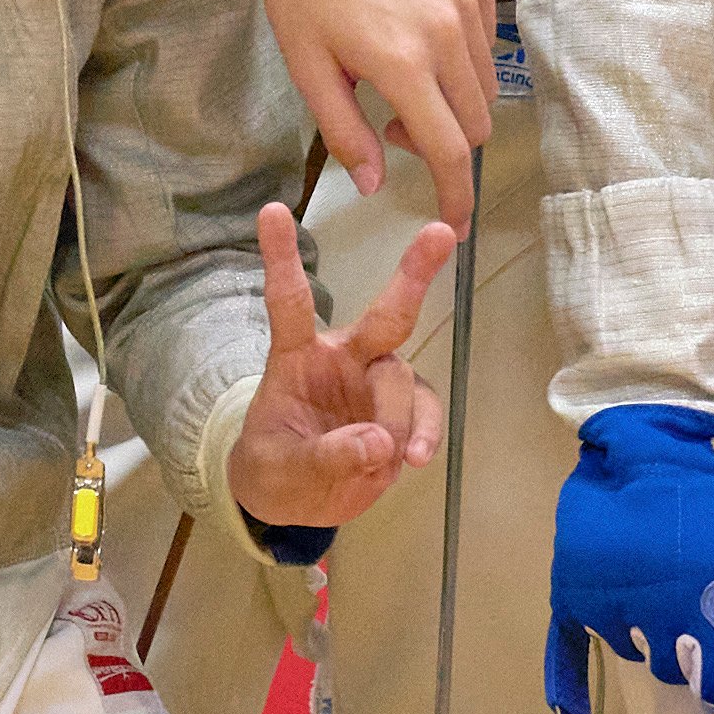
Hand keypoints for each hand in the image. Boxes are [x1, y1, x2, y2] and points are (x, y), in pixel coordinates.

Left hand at [228, 201, 450, 533]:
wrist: (300, 502)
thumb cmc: (276, 467)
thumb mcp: (281, 469)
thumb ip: (324, 457)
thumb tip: (379, 444)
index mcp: (298, 356)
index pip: (289, 302)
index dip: (282, 258)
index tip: (272, 211)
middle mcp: (344, 357)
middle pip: (385, 314)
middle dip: (414, 273)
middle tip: (441, 232)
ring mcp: (377, 382)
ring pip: (402, 381)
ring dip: (396, 420)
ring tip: (384, 457)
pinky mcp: (404, 412)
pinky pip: (425, 412)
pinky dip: (424, 434)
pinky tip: (414, 459)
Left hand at [244, 0, 497, 220]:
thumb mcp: (307, 67)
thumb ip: (345, 131)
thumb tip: (377, 184)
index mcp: (402, 61)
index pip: (448, 151)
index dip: (454, 197)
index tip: (454, 225)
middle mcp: (447, 31)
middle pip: (475, 124)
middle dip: (444, 146)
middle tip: (394, 129)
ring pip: (485, 84)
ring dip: (454, 103)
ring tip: (404, 82)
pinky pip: (485, 39)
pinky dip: (462, 58)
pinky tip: (418, 38)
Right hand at [541, 402, 713, 713]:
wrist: (656, 437)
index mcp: (710, 610)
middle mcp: (653, 619)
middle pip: (674, 669)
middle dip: (690, 651)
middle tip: (698, 614)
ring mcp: (607, 607)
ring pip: (633, 650)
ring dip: (649, 633)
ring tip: (660, 589)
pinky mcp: (573, 594)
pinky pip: (574, 649)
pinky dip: (588, 659)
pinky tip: (590, 679)